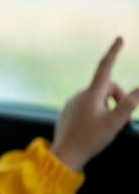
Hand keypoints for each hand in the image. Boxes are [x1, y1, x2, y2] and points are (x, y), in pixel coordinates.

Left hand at [50, 36, 138, 171]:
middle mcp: (80, 94)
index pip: (105, 68)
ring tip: (111, 127)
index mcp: (91, 94)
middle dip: (119, 100)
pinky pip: (86, 106)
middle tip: (126, 121)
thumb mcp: (114, 123)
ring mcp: (72, 102)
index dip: (113, 52)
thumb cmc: (90, 139)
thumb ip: (128, 105)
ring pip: (97, 99)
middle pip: (107, 89)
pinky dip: (97, 113)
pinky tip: (95, 128)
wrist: (65, 154)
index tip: (119, 38)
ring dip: (109, 108)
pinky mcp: (68, 111)